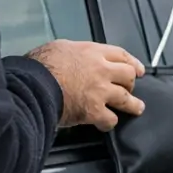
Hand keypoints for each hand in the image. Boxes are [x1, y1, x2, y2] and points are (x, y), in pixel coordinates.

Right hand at [27, 40, 146, 130]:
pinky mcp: (94, 111)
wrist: (34, 85)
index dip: (132, 62)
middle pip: (128, 76)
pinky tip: (105, 124)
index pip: (120, 54)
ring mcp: (101, 91)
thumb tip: (74, 58)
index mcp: (92, 52)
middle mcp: (101, 70)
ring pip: (126, 98)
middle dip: (131, 83)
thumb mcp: (59, 48)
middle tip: (129, 89)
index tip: (137, 69)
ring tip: (137, 108)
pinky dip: (109, 122)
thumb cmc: (40, 65)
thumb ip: (74, 53)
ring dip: (133, 105)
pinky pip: (110, 119)